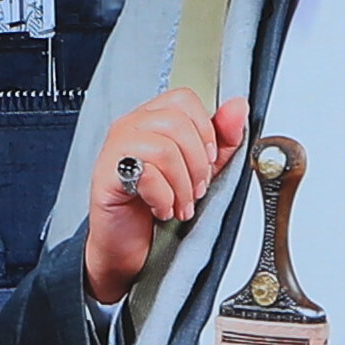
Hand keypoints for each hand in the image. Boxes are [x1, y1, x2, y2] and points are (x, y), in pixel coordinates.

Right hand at [81, 88, 246, 297]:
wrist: (124, 245)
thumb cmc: (157, 205)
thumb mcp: (200, 170)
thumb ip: (222, 140)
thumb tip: (238, 107)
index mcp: (153, 119)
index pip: (184, 99)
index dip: (205, 129)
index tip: (209, 160)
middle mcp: (131, 126)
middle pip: (177, 123)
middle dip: (196, 163)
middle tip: (196, 190)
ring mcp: (116, 148)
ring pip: (164, 150)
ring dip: (182, 186)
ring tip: (181, 204)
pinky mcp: (107, 175)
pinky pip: (147, 175)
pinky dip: (163, 198)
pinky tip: (162, 209)